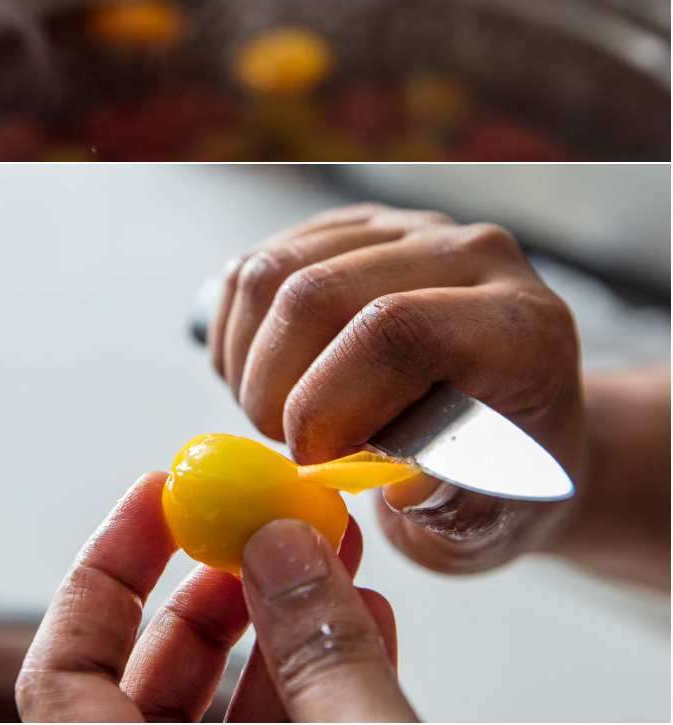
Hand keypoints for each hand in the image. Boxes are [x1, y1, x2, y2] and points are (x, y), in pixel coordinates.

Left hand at [16, 474, 413, 721]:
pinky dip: (316, 692)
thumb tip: (279, 546)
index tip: (158, 496)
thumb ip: (318, 661)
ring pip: (222, 718)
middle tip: (256, 522)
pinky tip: (367, 630)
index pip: (58, 669)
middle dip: (211, 590)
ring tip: (332, 558)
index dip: (105, 572)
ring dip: (280, 632)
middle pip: (145, 680)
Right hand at [209, 203, 584, 572]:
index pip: (397, 331)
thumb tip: (402, 484)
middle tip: (285, 444)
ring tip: (278, 412)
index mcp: (520, 328)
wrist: (507, 431)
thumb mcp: (487, 529)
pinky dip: (237, 336)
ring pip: (267, 273)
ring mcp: (402, 230)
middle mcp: (466, 255)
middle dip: (273, 384)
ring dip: (247, 360)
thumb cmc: (496, 485)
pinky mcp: (348, 228)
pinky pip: (250, 267)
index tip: (313, 461)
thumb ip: (449, 512)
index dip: (329, 399)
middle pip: (315, 293)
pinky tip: (270, 378)